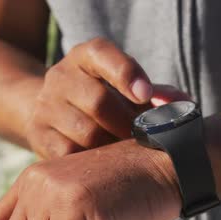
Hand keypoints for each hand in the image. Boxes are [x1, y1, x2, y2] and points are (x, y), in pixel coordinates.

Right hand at [25, 37, 190, 158]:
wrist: (54, 112)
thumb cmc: (106, 100)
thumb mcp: (128, 90)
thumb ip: (158, 95)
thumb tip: (183, 104)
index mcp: (85, 57)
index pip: (102, 54)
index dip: (126, 73)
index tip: (145, 94)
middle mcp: (61, 76)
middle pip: (98, 101)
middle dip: (126, 124)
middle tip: (142, 139)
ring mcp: (46, 106)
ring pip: (85, 133)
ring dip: (112, 147)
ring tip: (126, 153)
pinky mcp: (38, 134)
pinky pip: (70, 154)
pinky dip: (92, 162)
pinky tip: (104, 164)